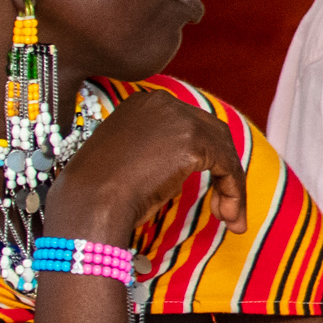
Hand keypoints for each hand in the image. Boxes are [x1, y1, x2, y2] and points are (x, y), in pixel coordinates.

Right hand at [44, 89, 242, 243]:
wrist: (88, 205)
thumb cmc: (97, 193)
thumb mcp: (127, 159)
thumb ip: (155, 152)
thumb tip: (182, 169)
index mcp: (143, 103)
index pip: (189, 125)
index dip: (205, 155)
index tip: (208, 184)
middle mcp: (164, 103)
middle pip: (212, 134)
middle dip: (223, 169)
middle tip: (224, 205)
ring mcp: (179, 120)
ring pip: (223, 151)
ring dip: (231, 186)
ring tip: (231, 218)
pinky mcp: (193, 143)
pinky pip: (228, 167)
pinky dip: (235, 192)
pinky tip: (231, 218)